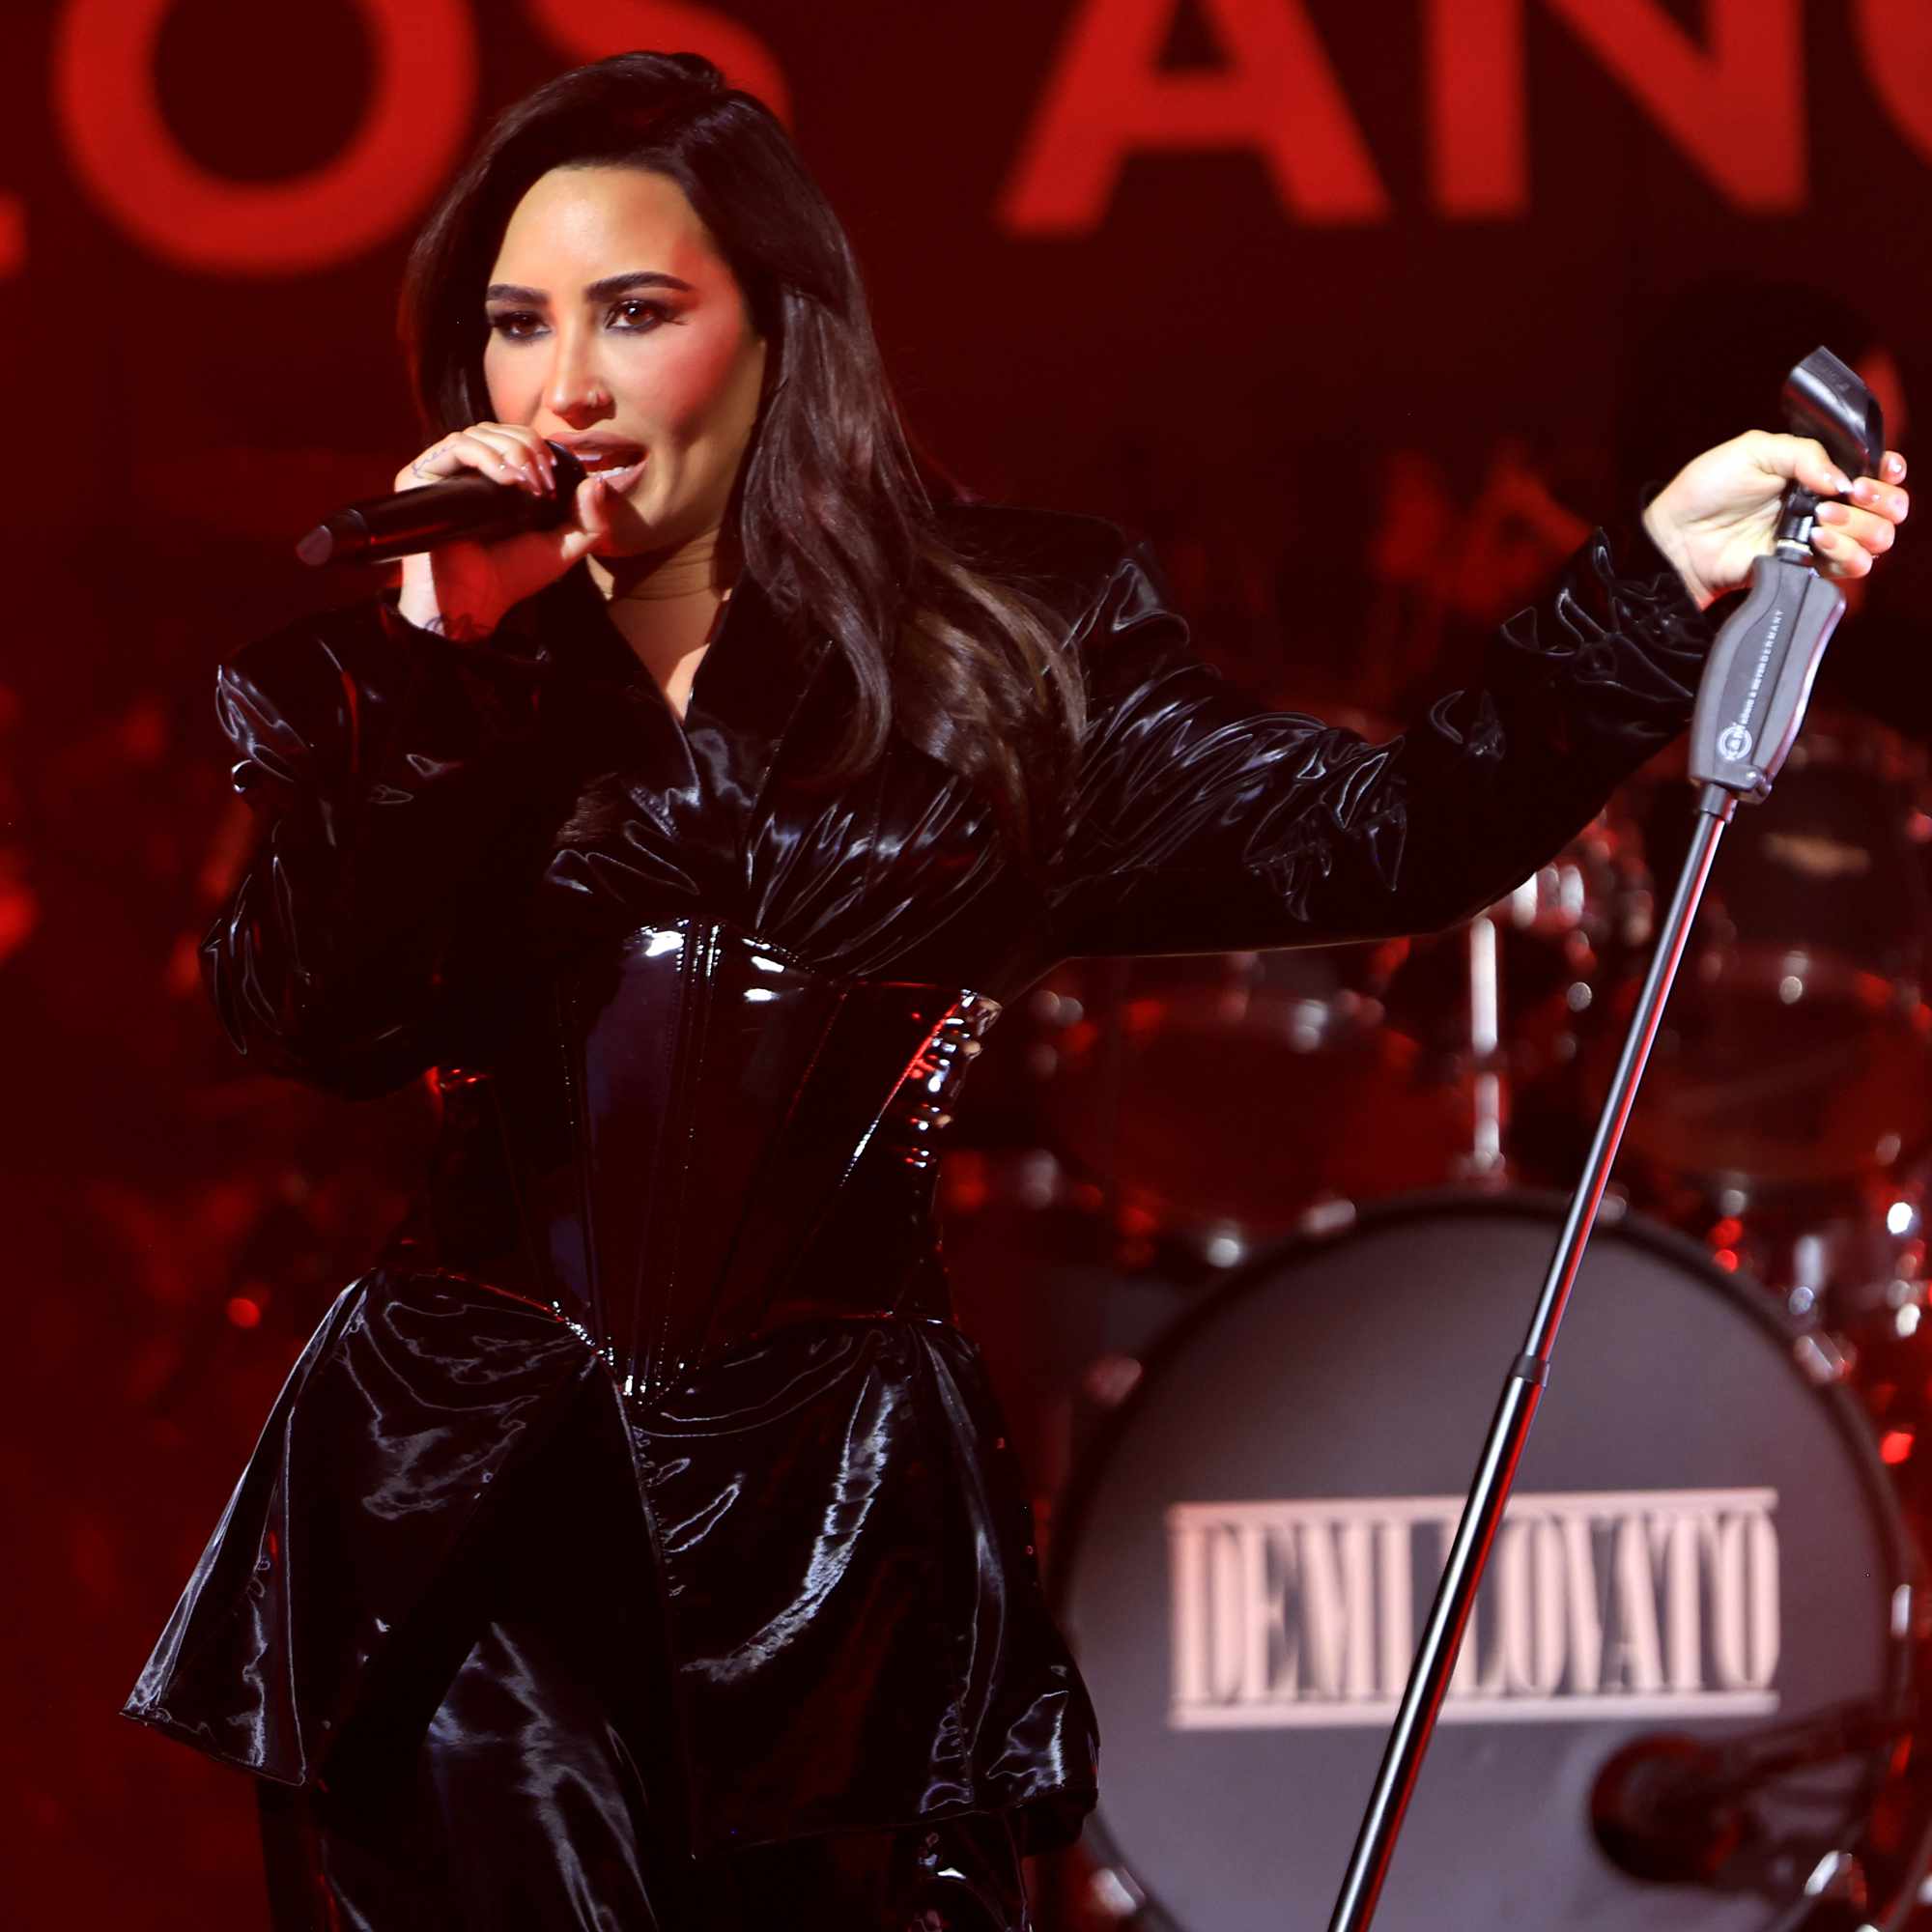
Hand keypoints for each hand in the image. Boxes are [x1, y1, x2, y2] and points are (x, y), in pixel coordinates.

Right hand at [392, 422, 614, 639]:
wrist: (475, 598)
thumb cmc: (512, 576)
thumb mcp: (563, 548)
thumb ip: (588, 520)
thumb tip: (598, 482)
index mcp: (495, 479)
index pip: (515, 438)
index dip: (538, 448)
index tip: (554, 479)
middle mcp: (467, 471)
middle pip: (499, 430)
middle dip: (529, 449)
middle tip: (544, 484)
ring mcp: (443, 471)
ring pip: (479, 433)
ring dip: (513, 452)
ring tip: (529, 485)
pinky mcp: (421, 476)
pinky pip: (456, 446)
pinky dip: (487, 456)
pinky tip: (508, 482)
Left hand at [1642, 432, 1908, 610]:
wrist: (1676, 538)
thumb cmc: (1707, 489)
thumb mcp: (1753, 450)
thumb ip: (1803, 454)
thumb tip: (1843, 478)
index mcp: (1818, 471)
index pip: (1876, 470)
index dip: (1889, 470)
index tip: (1881, 469)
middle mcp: (1826, 504)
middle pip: (1888, 508)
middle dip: (1881, 500)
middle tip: (1850, 496)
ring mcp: (1819, 538)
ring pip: (1876, 540)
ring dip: (1860, 528)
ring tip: (1820, 521)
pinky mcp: (1805, 567)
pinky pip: (1850, 567)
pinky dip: (1844, 554)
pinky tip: (1814, 541)